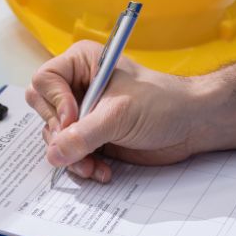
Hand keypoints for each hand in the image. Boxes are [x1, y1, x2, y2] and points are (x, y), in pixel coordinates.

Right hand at [25, 41, 212, 182]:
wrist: (191, 124)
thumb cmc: (163, 103)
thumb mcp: (119, 115)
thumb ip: (84, 135)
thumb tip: (54, 153)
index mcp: (82, 64)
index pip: (44, 81)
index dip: (55, 103)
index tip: (74, 119)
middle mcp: (78, 87)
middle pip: (45, 111)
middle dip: (60, 135)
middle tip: (78, 146)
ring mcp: (84, 113)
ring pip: (55, 138)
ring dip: (72, 156)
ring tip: (93, 166)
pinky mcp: (92, 136)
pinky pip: (71, 154)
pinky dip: (83, 165)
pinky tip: (101, 170)